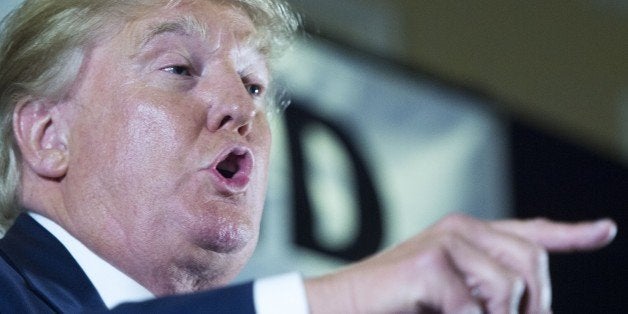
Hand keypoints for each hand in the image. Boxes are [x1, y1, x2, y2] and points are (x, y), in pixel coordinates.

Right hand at [304, 214, 616, 313]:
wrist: (342, 307)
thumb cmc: (398, 306)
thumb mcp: (456, 298)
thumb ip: (489, 292)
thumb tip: (532, 305)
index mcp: (468, 235)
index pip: (528, 231)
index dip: (572, 233)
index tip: (606, 230)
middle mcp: (461, 228)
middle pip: (532, 263)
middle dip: (532, 305)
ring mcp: (445, 240)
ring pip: (509, 288)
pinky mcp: (431, 262)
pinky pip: (474, 309)